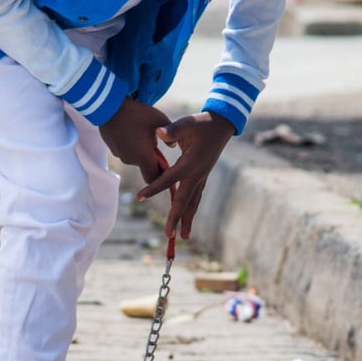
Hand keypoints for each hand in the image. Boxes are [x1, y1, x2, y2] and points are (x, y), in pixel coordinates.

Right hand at [99, 98, 170, 184]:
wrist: (109, 106)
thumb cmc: (137, 113)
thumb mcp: (159, 120)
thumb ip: (171, 135)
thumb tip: (173, 145)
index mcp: (143, 157)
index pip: (153, 179)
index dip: (160, 176)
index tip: (165, 165)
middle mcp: (130, 160)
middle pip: (144, 167)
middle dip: (150, 158)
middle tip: (153, 141)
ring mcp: (119, 154)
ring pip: (134, 157)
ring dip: (139, 150)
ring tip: (140, 132)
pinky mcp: (112, 147)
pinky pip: (124, 150)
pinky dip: (129, 145)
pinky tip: (130, 129)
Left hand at [136, 111, 234, 239]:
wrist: (222, 124)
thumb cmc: (202, 123)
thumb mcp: (187, 123)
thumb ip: (173, 130)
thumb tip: (158, 132)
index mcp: (191, 163)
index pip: (169, 179)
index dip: (153, 188)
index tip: (139, 197)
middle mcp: (198, 174)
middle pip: (184, 200)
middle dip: (176, 218)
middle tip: (168, 235)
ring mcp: (202, 177)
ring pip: (193, 202)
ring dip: (187, 220)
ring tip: (182, 237)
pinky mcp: (203, 176)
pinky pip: (196, 197)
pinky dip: (191, 209)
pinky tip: (187, 220)